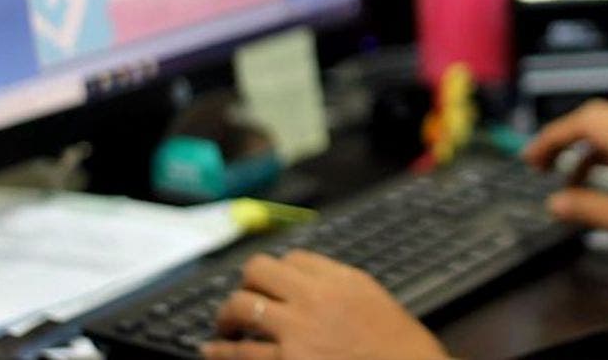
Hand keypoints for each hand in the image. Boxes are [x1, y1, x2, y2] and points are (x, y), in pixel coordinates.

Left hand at [201, 250, 447, 359]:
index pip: (292, 257)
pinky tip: (213, 350)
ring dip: (227, 315)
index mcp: (338, 279)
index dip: (278, 271)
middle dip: (246, 282)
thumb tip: (302, 277)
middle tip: (242, 298)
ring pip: (242, 306)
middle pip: (259, 270)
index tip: (272, 283)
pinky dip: (221, 351)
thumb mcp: (369, 297)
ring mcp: (297, 332)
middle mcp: (314, 298)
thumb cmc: (395, 343)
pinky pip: (242, 352)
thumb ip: (336, 283)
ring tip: (224, 325)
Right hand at [524, 101, 607, 258]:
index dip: (552, 138)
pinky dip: (604, 155)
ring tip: (569, 182)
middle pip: (596, 118)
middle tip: (542, 164)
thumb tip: (556, 203)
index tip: (531, 160)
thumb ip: (593, 210)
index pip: (585, 123)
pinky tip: (601, 181)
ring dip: (584, 149)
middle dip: (564, 137)